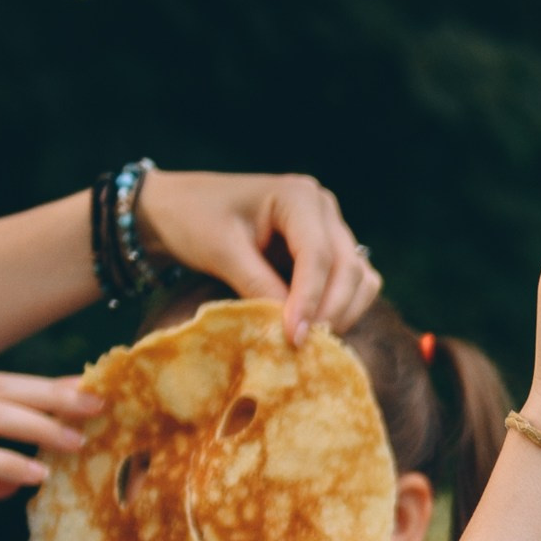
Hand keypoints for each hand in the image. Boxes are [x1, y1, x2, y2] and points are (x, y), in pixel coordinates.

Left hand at [139, 170, 380, 342]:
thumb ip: (258, 286)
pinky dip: (342, 307)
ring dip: (343, 311)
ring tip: (307, 337)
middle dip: (330, 310)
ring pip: (360, 278)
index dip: (309, 300)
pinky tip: (312, 325)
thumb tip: (294, 329)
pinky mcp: (328, 250)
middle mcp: (323, 209)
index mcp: (298, 195)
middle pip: (348, 268)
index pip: (318, 255)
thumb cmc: (195, 220)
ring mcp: (330, 229)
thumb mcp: (222, 252)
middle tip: (302, 344)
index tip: (294, 336)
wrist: (180, 208)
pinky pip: (353, 283)